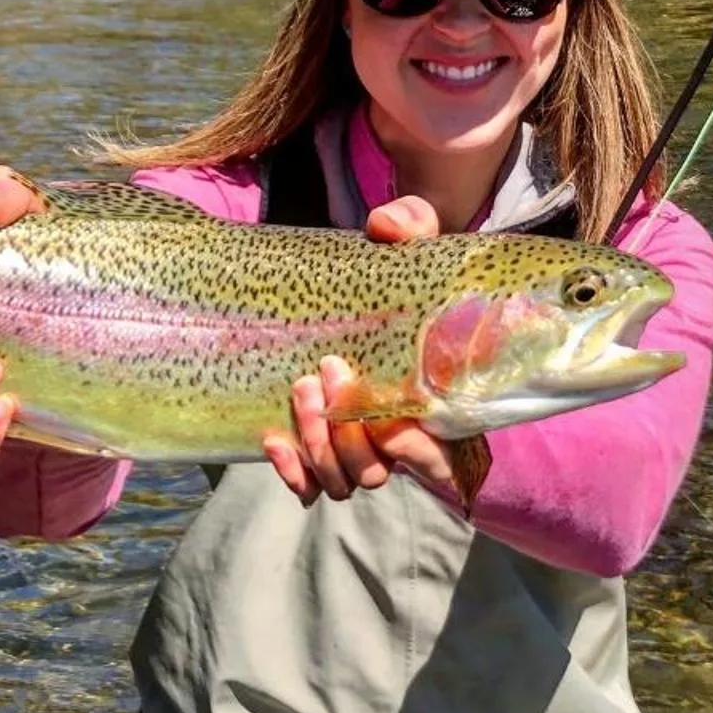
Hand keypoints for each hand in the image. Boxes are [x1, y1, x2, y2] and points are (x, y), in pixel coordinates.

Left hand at [263, 195, 456, 503]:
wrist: (369, 293)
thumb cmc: (402, 274)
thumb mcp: (415, 244)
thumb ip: (411, 227)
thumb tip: (386, 226)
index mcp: (439, 405)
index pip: (436, 460)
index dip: (409, 446)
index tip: (384, 405)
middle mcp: (402, 438)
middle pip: (375, 472)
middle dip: (346, 434)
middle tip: (325, 370)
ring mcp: (360, 448)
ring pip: (342, 482)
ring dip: (317, 446)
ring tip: (300, 388)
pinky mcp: (324, 449)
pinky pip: (309, 485)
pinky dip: (291, 471)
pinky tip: (273, 439)